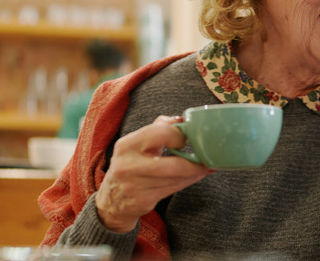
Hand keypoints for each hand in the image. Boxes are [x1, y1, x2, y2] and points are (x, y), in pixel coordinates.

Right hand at [94, 115, 211, 232]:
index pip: (161, 133)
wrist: (112, 200)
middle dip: (194, 162)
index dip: (180, 135)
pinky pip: (174, 189)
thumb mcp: (137, 143)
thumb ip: (159, 127)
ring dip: (196, 172)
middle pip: (173, 164)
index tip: (187, 138)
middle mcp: (128, 165)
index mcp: (127, 144)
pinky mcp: (143, 201)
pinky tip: (196, 175)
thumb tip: (182, 119)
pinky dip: (189, 181)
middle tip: (207, 157)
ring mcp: (135, 185)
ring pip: (176, 178)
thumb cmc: (132, 164)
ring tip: (207, 166)